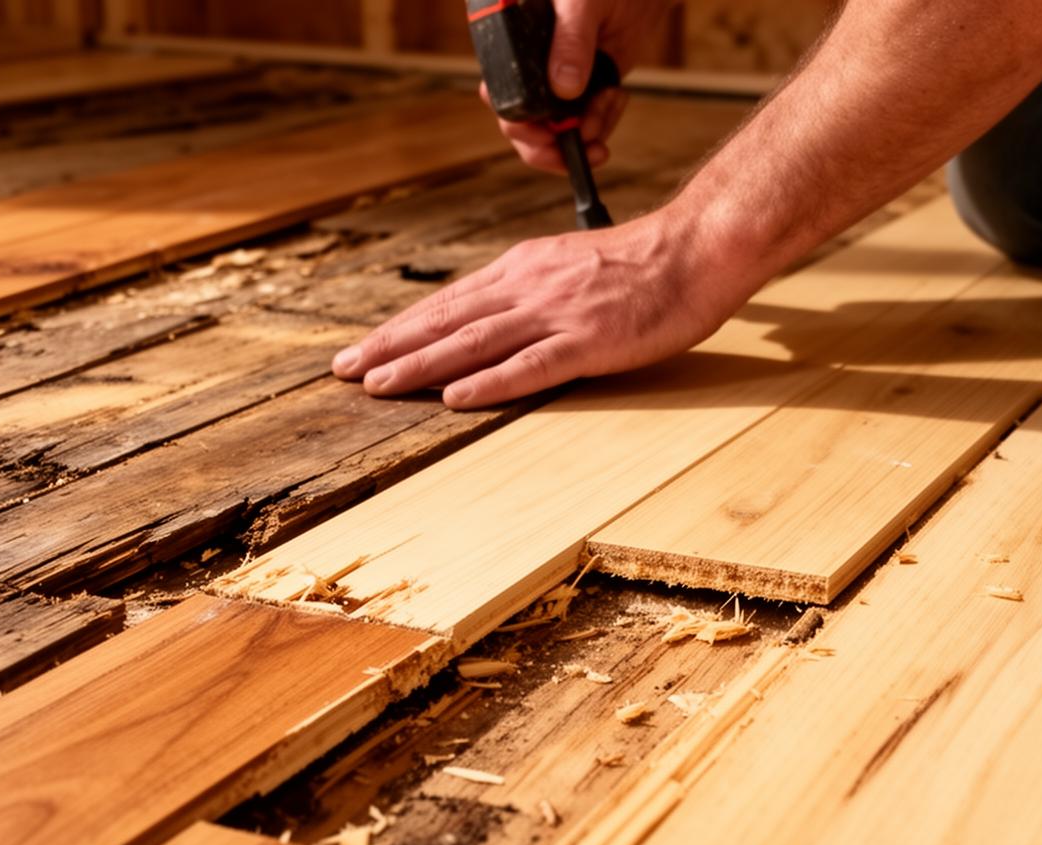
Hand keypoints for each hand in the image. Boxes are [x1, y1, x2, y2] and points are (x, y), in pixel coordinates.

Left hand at [330, 207, 748, 408]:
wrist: (697, 248)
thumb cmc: (644, 264)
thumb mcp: (571, 266)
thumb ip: (531, 290)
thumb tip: (491, 316)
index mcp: (523, 269)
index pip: (448, 302)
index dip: (400, 329)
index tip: (362, 350)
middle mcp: (529, 287)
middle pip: (446, 320)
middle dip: (390, 347)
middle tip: (344, 371)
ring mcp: (557, 314)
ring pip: (473, 342)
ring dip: (420, 365)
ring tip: (378, 386)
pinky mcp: (589, 341)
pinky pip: (529, 366)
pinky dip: (488, 383)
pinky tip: (454, 398)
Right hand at [488, 0, 675, 173]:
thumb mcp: (581, 3)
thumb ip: (571, 40)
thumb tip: (564, 89)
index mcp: (512, 44)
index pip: (498, 94)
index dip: (518, 122)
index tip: (548, 134)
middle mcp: (528, 71)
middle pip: (522, 127)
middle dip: (553, 144)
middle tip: (584, 149)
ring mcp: (556, 86)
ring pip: (556, 134)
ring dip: (586, 133)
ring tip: (610, 102)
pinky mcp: (584, 94)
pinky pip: (585, 126)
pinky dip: (603, 123)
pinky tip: (616, 96)